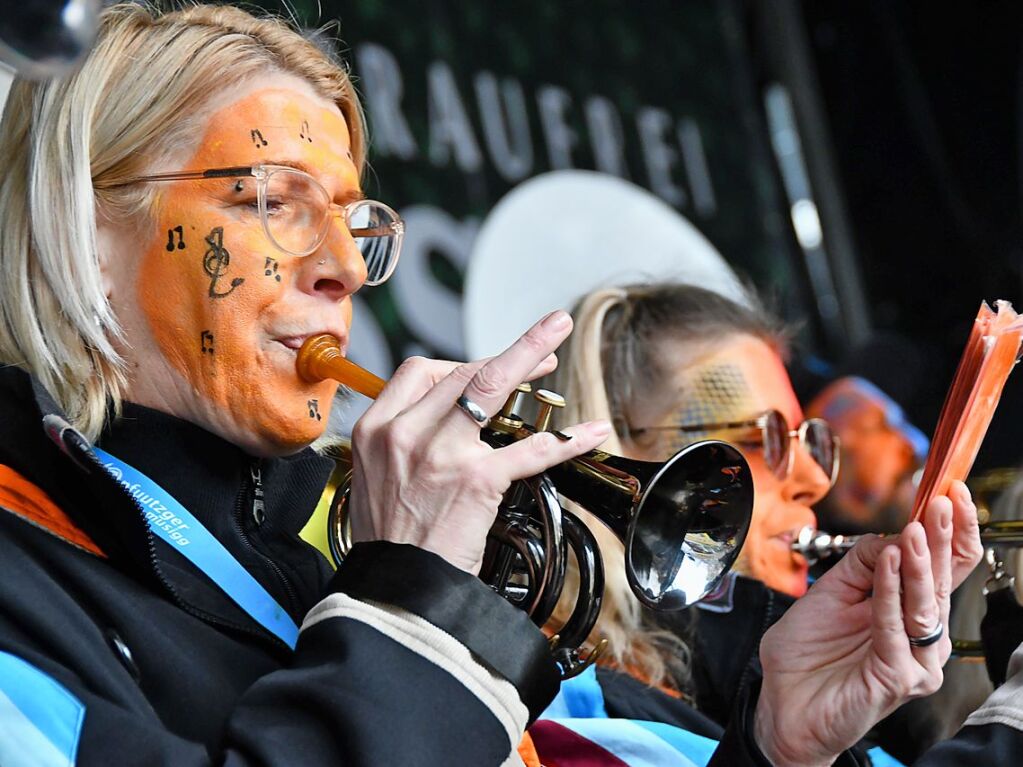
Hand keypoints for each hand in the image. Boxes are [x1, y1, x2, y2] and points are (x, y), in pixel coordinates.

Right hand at [348, 310, 611, 573]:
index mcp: (377, 429)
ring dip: (530, 354)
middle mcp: (405, 433)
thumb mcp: (377, 478)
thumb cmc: (392, 542)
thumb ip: (406, 442)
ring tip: (558, 337)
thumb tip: (445, 419)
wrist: (397, 591)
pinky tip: (590, 432)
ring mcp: (441, 453)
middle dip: (506, 352)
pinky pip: (530, 448)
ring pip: (491, 386)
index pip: (421, 373)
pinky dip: (567, 439)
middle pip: (462, 371)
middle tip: (543, 348)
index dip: (461, 361)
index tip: (489, 364)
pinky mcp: (475, 480)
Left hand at [753, 481, 982, 765]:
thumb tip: (890, 535)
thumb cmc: (807, 652)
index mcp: (908, 611)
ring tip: (915, 530)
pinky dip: (889, 593)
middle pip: (940, 580)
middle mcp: (921, 636)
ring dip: (918, 563)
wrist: (783, 701)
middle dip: (942, 538)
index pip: (942, 567)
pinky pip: (896, 629)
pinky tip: (886, 563)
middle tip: (942, 502)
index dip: (951, 531)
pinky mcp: (897, 678)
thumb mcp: (831, 591)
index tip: (950, 493)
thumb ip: (862, 564)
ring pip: (924, 604)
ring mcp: (914, 660)